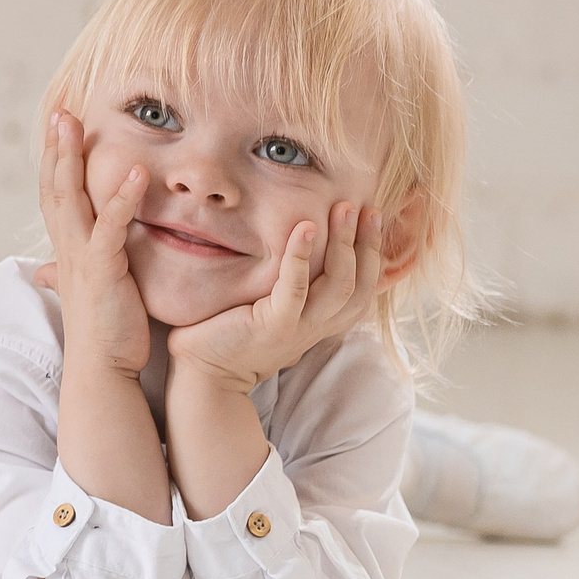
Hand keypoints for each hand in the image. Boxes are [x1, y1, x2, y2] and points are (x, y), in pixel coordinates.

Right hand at [32, 111, 152, 379]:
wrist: (103, 372)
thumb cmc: (104, 334)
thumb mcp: (87, 293)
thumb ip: (72, 272)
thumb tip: (44, 272)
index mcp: (67, 249)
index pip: (54, 194)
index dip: (54, 159)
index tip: (58, 126)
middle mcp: (67, 248)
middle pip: (53, 186)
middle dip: (55, 146)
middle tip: (59, 110)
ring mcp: (81, 257)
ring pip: (69, 197)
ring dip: (71, 157)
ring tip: (77, 122)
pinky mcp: (102, 270)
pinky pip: (109, 226)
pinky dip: (121, 198)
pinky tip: (136, 172)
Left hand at [168, 201, 381, 394]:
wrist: (204, 372)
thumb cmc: (233, 331)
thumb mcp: (275, 306)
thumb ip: (294, 285)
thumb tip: (303, 243)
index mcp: (322, 320)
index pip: (364, 287)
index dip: (374, 253)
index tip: (373, 215)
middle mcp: (317, 325)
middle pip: (359, 284)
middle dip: (367, 243)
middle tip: (366, 206)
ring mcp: (298, 327)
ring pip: (338, 285)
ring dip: (344, 244)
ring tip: (343, 209)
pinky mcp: (273, 325)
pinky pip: (295, 290)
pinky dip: (301, 258)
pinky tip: (304, 228)